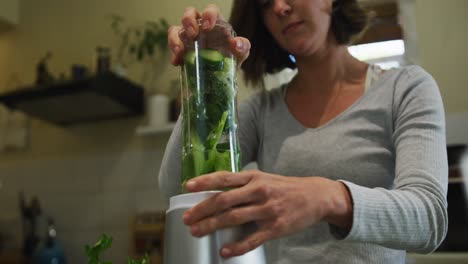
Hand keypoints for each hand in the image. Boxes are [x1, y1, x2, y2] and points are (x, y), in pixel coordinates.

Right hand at [167, 4, 250, 65]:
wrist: (225, 72)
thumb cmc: (233, 56)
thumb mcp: (241, 52)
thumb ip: (243, 46)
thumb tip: (236, 43)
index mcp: (215, 21)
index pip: (210, 10)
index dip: (207, 14)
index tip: (207, 27)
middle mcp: (199, 25)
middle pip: (189, 13)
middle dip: (188, 21)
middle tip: (193, 35)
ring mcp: (188, 36)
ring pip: (175, 28)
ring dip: (175, 38)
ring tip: (179, 51)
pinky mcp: (182, 49)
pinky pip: (173, 47)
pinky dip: (173, 54)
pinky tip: (177, 62)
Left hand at [183, 170, 352, 257]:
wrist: (316, 196)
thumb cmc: (285, 187)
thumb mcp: (264, 178)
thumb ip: (243, 184)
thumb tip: (217, 192)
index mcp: (254, 177)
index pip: (224, 178)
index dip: (204, 181)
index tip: (187, 187)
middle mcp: (259, 191)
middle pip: (224, 200)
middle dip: (202, 210)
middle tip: (186, 219)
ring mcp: (267, 210)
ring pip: (234, 218)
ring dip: (212, 226)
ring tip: (197, 231)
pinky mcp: (276, 227)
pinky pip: (253, 239)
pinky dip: (237, 247)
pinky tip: (225, 251)